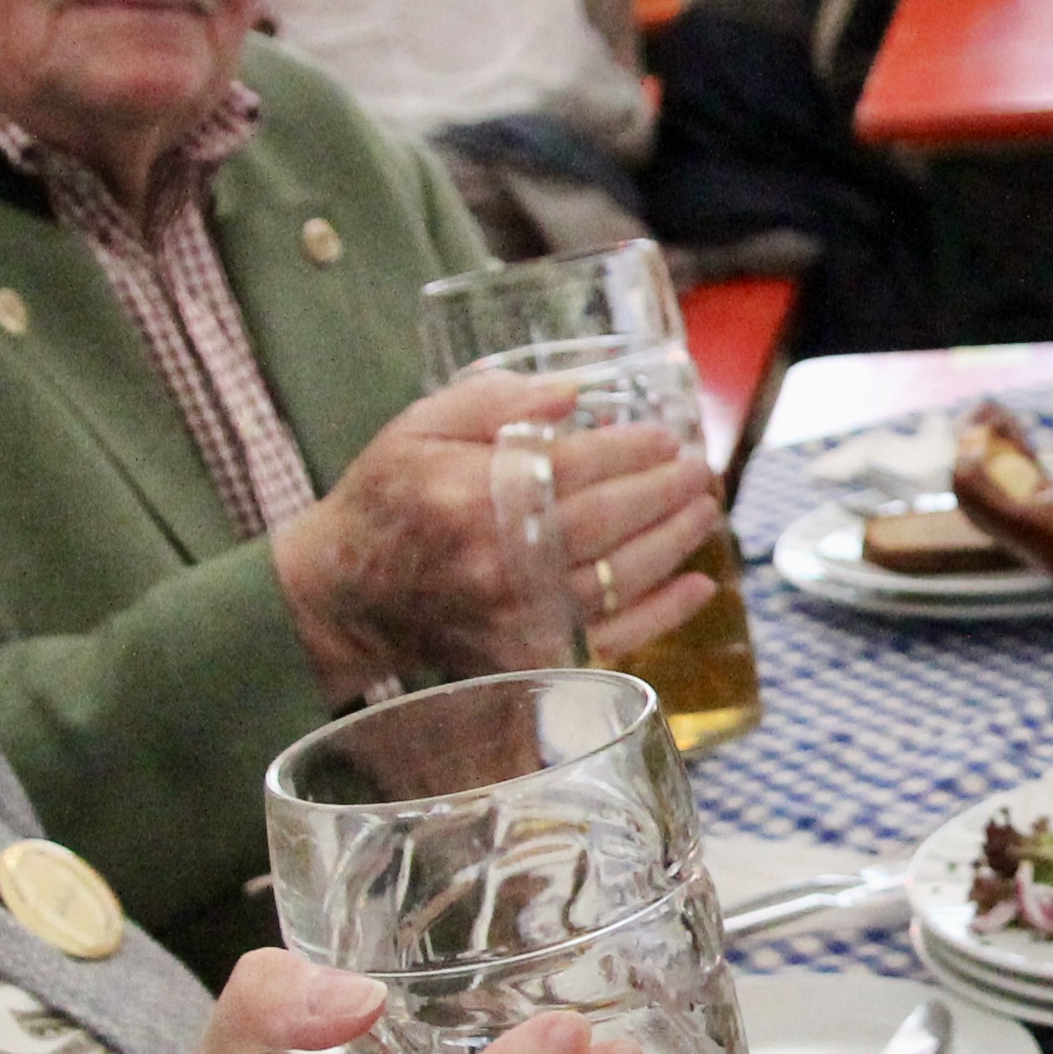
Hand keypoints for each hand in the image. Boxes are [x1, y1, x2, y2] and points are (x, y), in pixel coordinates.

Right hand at [272, 368, 720, 685]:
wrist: (348, 595)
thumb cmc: (388, 499)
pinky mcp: (529, 658)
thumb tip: (575, 394)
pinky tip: (697, 585)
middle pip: (609, 521)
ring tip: (704, 510)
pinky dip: (662, 614)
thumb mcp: (420, 425)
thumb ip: (496, 400)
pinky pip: (612, 639)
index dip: (632, 450)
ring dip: (676, 542)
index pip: (577, 467)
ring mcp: (518, 617)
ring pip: (621, 577)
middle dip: (667, 492)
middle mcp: (501, 561)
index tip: (667, 437)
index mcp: (473, 495)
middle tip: (701, 469)